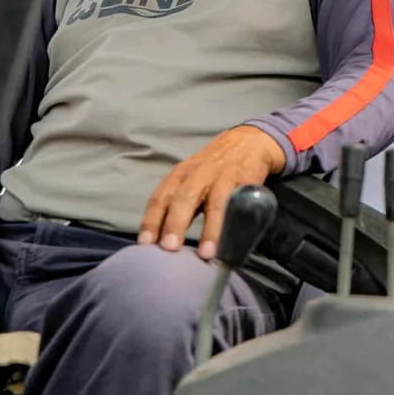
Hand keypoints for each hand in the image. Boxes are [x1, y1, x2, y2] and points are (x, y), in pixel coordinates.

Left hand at [138, 126, 284, 259]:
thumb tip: (161, 242)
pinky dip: (237, 221)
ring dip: (210, 229)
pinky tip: (236, 237)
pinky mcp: (247, 180)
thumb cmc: (212, 168)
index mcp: (180, 175)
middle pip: (184, 198)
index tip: (145, 244)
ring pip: (215, 203)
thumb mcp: (190, 178)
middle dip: (175, 223)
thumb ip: (178, 204)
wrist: (248, 140)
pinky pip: (241, 203)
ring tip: (206, 254)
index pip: (160, 197)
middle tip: (169, 248)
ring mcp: (224, 177)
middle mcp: (199, 174)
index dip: (152, 220)